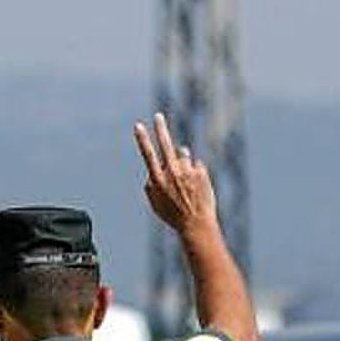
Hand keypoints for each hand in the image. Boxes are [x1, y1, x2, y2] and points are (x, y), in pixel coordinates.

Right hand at [133, 113, 218, 235]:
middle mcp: (172, 172)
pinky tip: (196, 188)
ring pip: (183, 155)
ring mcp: (187, 171)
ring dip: (182, 162)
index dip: (142, 139)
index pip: (148, 154)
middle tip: (158, 116)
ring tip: (185, 181)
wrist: (196, 224)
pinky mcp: (200, 172)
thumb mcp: (155, 205)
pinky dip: (195, 173)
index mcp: (158, 180)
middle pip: (165, 144)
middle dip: (160, 128)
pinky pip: (196, 165)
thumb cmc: (174, 216)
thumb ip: (150, 187)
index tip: (138, 125)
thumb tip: (151, 172)